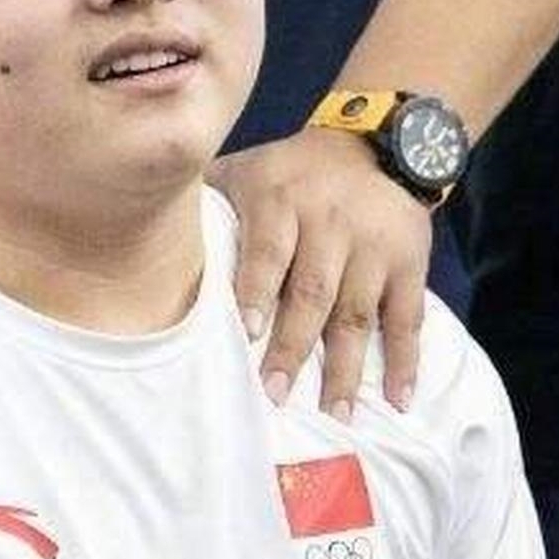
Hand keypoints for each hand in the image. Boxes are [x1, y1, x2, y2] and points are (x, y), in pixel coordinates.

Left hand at [211, 129, 431, 418]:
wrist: (373, 145)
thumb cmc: (289, 172)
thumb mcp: (245, 171)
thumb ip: (207, 204)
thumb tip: (149, 244)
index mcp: (280, 199)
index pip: (267, 250)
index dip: (257, 291)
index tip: (248, 333)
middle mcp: (330, 222)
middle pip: (312, 291)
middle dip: (294, 346)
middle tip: (277, 394)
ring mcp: (373, 244)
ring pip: (358, 312)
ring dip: (346, 367)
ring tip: (335, 414)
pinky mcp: (410, 260)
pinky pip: (407, 316)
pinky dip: (405, 359)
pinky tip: (396, 399)